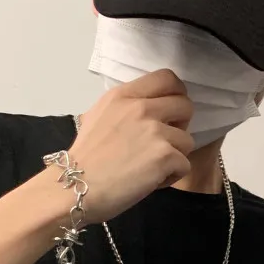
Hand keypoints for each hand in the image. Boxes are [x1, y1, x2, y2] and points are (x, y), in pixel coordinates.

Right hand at [69, 69, 194, 223]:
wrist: (75, 185)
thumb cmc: (85, 159)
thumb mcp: (98, 116)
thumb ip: (125, 109)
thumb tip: (146, 112)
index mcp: (124, 95)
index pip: (167, 78)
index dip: (177, 95)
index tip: (172, 113)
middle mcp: (141, 107)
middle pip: (185, 106)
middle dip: (182, 126)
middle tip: (166, 143)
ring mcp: (154, 131)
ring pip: (187, 140)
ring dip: (175, 157)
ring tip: (153, 168)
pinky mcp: (164, 155)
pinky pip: (184, 165)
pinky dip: (171, 177)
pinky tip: (151, 181)